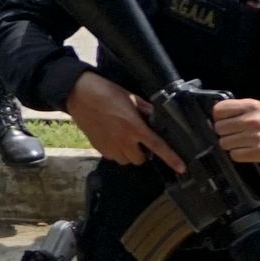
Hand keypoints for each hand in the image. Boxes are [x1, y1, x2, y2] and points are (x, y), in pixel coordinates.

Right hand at [66, 70, 182, 171]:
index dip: (171, 158)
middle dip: (142, 153)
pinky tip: (112, 138)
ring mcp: (109, 145)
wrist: (78, 94)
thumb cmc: (105, 92)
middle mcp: (123, 140)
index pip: (157, 146)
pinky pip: (112, 157)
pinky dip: (115, 152)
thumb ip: (145, 110)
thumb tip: (156, 118)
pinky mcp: (98, 147)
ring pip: (126, 161)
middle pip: (140, 160)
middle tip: (139, 140)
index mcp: (135, 126)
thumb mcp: (131, 97)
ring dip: (129, 154)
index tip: (181, 168)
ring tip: (124, 140)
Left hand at [211, 97, 259, 167]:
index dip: (219, 118)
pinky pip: (235, 155)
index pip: (218, 110)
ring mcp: (256, 136)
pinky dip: (239, 155)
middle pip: (219, 128)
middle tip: (236, 135)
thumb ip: (237, 110)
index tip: (227, 122)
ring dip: (231, 146)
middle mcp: (252, 119)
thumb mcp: (256, 109)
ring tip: (243, 144)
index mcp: (250, 105)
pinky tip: (248, 151)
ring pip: (224, 143)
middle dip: (225, 133)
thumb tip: (214, 117)